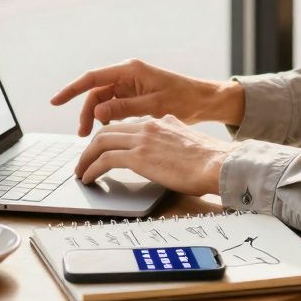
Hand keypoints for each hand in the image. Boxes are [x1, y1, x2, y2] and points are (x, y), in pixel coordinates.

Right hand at [50, 59, 244, 135]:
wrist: (206, 101)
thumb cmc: (184, 100)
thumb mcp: (153, 107)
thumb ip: (124, 109)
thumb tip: (97, 113)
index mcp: (131, 70)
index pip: (93, 78)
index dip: (72, 90)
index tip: (55, 101)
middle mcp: (128, 74)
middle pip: (96, 92)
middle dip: (86, 112)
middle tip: (82, 135)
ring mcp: (132, 84)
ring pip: (104, 100)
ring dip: (97, 117)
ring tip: (94, 136)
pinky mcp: (136, 94)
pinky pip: (115, 104)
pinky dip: (109, 117)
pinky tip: (110, 130)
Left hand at [75, 115, 234, 195]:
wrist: (218, 163)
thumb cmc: (210, 159)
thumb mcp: (188, 139)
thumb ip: (173, 135)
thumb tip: (168, 141)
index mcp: (160, 121)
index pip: (126, 126)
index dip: (110, 138)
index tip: (103, 150)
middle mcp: (148, 126)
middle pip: (108, 131)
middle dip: (91, 147)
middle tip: (85, 161)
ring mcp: (142, 140)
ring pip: (101, 142)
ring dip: (86, 158)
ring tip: (81, 172)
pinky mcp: (139, 157)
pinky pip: (105, 160)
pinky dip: (92, 169)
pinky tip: (88, 178)